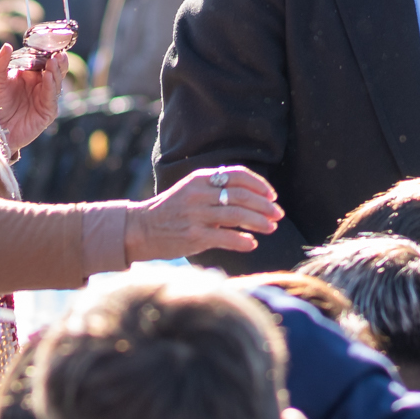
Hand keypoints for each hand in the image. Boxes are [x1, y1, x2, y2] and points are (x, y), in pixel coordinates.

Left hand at [0, 43, 62, 150]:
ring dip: (56, 71)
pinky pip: (52, 97)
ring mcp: (46, 97)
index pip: (44, 60)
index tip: (50, 42)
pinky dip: (51, 85)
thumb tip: (6, 46)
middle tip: (58, 52)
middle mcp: (41, 85)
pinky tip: (48, 76)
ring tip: (53, 61)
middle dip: (58, 61)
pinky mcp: (48, 111)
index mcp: (31, 74)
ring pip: (56, 81)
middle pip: (56, 70)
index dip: (48, 52)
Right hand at [126, 166, 283, 261]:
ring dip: (259, 222)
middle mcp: (199, 194)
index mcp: (200, 179)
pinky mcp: (193, 236)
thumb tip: (254, 194)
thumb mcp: (191, 189)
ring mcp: (196, 215)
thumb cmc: (172, 210)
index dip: (259, 184)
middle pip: (242, 196)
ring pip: (238, 216)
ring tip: (271, 228)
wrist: (141, 229)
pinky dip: (243, 241)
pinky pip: (226, 238)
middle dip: (265, 206)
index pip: (238, 175)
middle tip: (278, 214)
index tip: (272, 195)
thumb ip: (217, 187)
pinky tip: (252, 244)